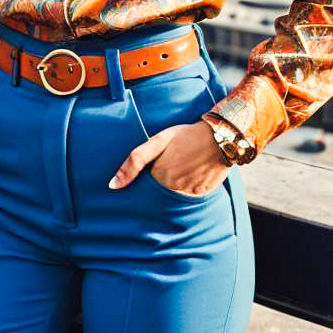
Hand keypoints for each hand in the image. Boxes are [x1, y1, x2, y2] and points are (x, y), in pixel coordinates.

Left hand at [110, 121, 231, 195]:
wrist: (220, 136)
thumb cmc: (186, 135)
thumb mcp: (158, 141)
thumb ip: (134, 161)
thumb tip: (113, 185)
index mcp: (158, 177)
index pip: (144, 188)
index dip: (145, 180)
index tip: (150, 172)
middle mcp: (172, 189)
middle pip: (159, 193)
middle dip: (160, 184)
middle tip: (171, 166)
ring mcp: (189, 193)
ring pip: (174, 196)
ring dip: (174, 186)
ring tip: (183, 167)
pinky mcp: (202, 194)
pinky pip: (190, 196)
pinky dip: (189, 187)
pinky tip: (193, 172)